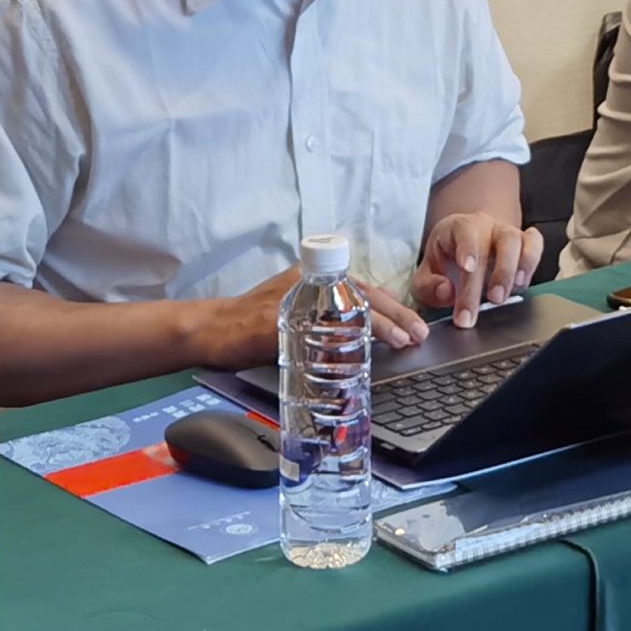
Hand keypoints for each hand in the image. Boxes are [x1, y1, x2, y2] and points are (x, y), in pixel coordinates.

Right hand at [207, 264, 428, 364]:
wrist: (211, 329)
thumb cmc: (251, 321)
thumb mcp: (294, 306)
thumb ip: (328, 306)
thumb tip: (369, 310)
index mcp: (313, 279)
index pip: (361, 289)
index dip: (390, 306)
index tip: (413, 322)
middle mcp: (307, 284)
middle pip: (361, 295)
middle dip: (395, 315)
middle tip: (419, 332)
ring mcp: (294, 301)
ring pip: (346, 309)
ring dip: (378, 326)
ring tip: (402, 341)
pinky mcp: (280, 320)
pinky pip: (317, 328)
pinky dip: (340, 339)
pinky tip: (359, 350)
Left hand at [420, 210, 540, 319]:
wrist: (464, 250)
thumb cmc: (445, 262)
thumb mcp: (425, 275)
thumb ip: (428, 287)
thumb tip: (446, 293)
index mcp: (458, 228)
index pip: (465, 231)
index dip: (468, 249)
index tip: (467, 268)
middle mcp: (485, 226)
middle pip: (494, 243)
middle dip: (489, 278)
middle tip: (481, 308)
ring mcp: (506, 233)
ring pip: (517, 241)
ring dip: (511, 271)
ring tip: (501, 298)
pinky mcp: (524, 244)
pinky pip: (535, 244)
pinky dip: (531, 262)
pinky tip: (521, 284)